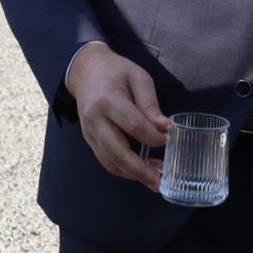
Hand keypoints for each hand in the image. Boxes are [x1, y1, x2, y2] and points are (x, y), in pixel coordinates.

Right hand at [64, 41, 166, 188]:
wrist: (86, 71)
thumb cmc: (115, 71)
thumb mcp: (138, 77)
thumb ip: (150, 103)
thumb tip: (163, 127)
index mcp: (107, 100)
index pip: (133, 125)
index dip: (152, 137)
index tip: (167, 139)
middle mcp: (94, 119)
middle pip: (118, 152)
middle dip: (141, 170)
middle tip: (160, 181)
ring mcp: (89, 132)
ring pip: (110, 162)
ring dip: (133, 175)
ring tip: (154, 180)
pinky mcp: (89, 140)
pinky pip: (106, 161)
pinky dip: (123, 170)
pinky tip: (140, 171)